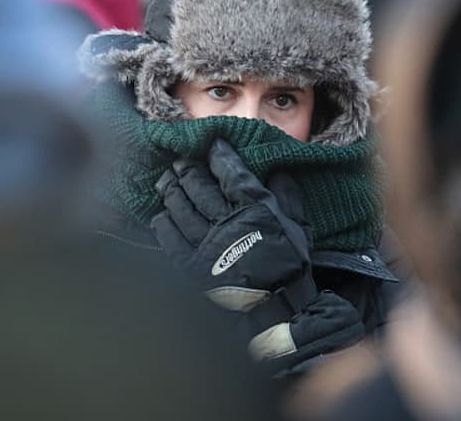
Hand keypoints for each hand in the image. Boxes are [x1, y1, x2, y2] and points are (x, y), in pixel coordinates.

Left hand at [152, 139, 312, 310]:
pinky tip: (161, 215)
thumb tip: (280, 172)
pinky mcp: (189, 266)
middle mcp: (226, 222)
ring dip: (172, 190)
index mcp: (254, 210)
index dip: (220, 155)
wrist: (273, 316)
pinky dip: (164, 223)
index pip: (232, 173)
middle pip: (200, 186)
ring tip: (166, 180)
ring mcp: (204, 244)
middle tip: (180, 159)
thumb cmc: (290, 272)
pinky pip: (170, 238)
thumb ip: (289, 200)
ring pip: (182, 208)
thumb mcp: (299, 232)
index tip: (212, 144)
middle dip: (188, 168)